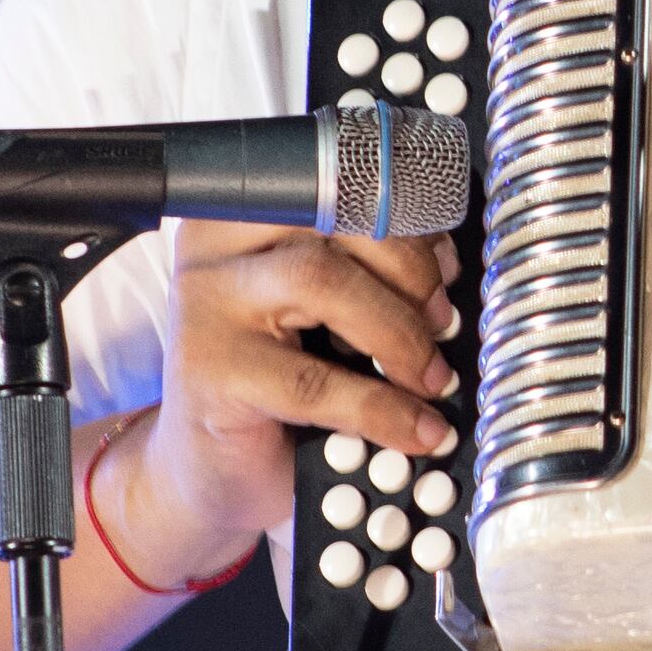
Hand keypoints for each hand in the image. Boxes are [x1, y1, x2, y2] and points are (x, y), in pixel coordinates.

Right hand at [113, 219, 462, 576]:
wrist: (214, 472)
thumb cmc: (279, 384)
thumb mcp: (327, 311)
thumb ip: (369, 269)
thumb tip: (443, 258)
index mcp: (251, 209)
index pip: (338, 178)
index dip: (406, 215)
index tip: (445, 262)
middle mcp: (219, 242)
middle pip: (334, 218)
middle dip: (410, 273)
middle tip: (442, 326)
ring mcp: (206, 302)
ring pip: (321, 280)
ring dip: (398, 333)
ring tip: (430, 377)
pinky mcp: (210, 370)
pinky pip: (312, 379)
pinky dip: (381, 408)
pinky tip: (415, 429)